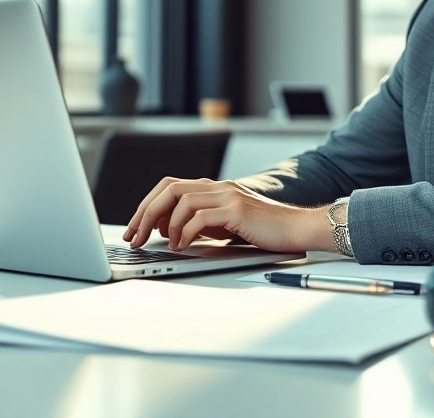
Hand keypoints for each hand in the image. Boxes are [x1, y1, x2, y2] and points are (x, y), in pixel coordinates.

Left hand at [121, 178, 331, 252]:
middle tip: (134, 237)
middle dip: (145, 213)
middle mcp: (218, 187)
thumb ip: (203, 223)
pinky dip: (184, 232)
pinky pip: (199, 216)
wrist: (299, 229)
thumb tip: (171, 233)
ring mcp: (227, 195)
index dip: (147, 206)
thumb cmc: (265, 231)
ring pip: (180, 199)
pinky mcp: (236, 209)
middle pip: (169, 189)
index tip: (134, 229)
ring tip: (158, 243)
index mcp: (214, 188)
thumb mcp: (227, 225)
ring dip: (162, 223)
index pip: (169, 186)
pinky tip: (181, 246)